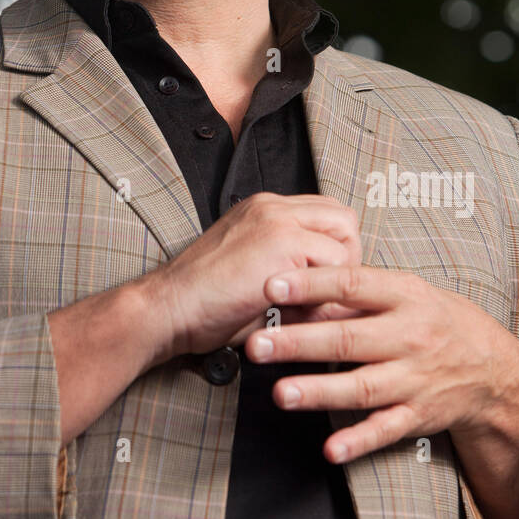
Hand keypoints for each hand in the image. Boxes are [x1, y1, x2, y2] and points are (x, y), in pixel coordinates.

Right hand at [147, 192, 360, 360]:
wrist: (169, 307)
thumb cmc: (205, 301)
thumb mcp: (254, 270)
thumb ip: (291, 267)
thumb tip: (339, 293)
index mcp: (264, 208)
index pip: (325, 214)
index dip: (335, 249)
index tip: (325, 282)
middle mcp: (273, 206)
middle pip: (343, 218)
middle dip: (348, 258)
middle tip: (331, 294)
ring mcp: (278, 220)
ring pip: (346, 238)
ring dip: (339, 276)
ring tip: (314, 305)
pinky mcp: (282, 243)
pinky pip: (336, 266)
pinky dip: (328, 295)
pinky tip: (300, 313)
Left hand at [242, 264, 518, 463]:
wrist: (489, 366)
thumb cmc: (430, 318)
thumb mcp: (403, 291)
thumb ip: (356, 291)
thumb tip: (301, 286)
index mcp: (404, 296)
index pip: (353, 285)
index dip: (312, 285)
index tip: (273, 286)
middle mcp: (409, 337)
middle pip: (349, 339)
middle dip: (300, 343)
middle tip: (258, 345)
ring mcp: (414, 379)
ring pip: (363, 386)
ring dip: (320, 391)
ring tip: (281, 394)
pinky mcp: (418, 415)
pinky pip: (386, 430)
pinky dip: (359, 441)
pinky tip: (331, 449)